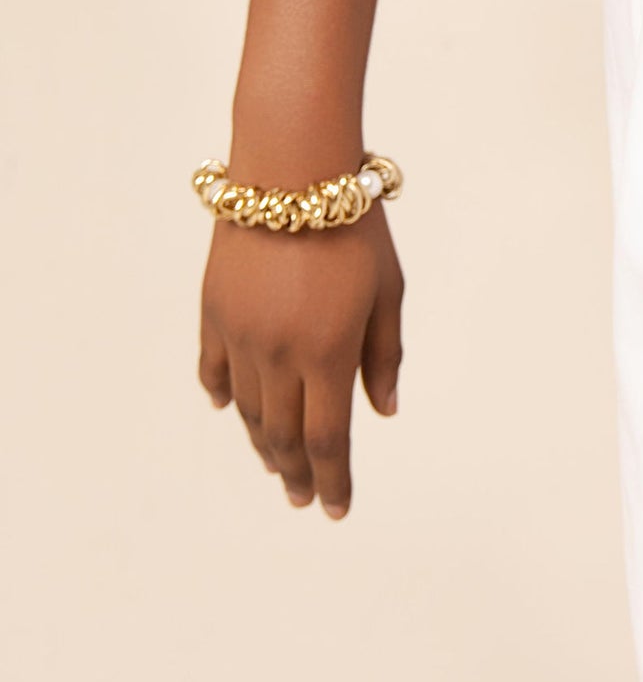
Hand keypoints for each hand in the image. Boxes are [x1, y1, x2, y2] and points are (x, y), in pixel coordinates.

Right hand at [198, 208, 403, 517]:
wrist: (291, 171)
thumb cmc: (355, 226)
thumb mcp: (389, 290)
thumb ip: (384, 355)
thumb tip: (383, 410)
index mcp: (329, 353)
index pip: (328, 440)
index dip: (334, 481)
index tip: (337, 510)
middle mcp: (279, 354)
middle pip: (284, 434)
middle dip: (297, 473)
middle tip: (304, 498)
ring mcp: (240, 335)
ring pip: (249, 409)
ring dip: (263, 442)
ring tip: (276, 464)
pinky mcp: (214, 311)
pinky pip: (215, 369)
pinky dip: (225, 396)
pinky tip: (231, 411)